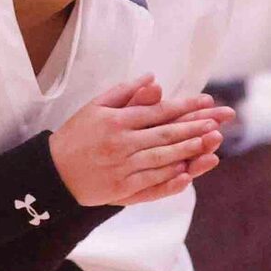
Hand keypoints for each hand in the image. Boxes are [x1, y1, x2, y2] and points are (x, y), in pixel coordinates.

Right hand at [50, 76, 227, 207]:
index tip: (207, 102)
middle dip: (194, 127)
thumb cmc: (76, 135)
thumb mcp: (95, 107)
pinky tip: (188, 174)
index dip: (184, 107)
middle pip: (165, 135)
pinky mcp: (121, 190)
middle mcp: (121, 144)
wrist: (53, 172)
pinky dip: (171, 180)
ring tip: (210, 143)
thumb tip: (153, 79)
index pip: (158, 112)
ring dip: (189, 151)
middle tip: (217, 122)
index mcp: (116, 121)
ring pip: (162, 159)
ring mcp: (122, 169)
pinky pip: (152, 184)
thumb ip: (124, 92)